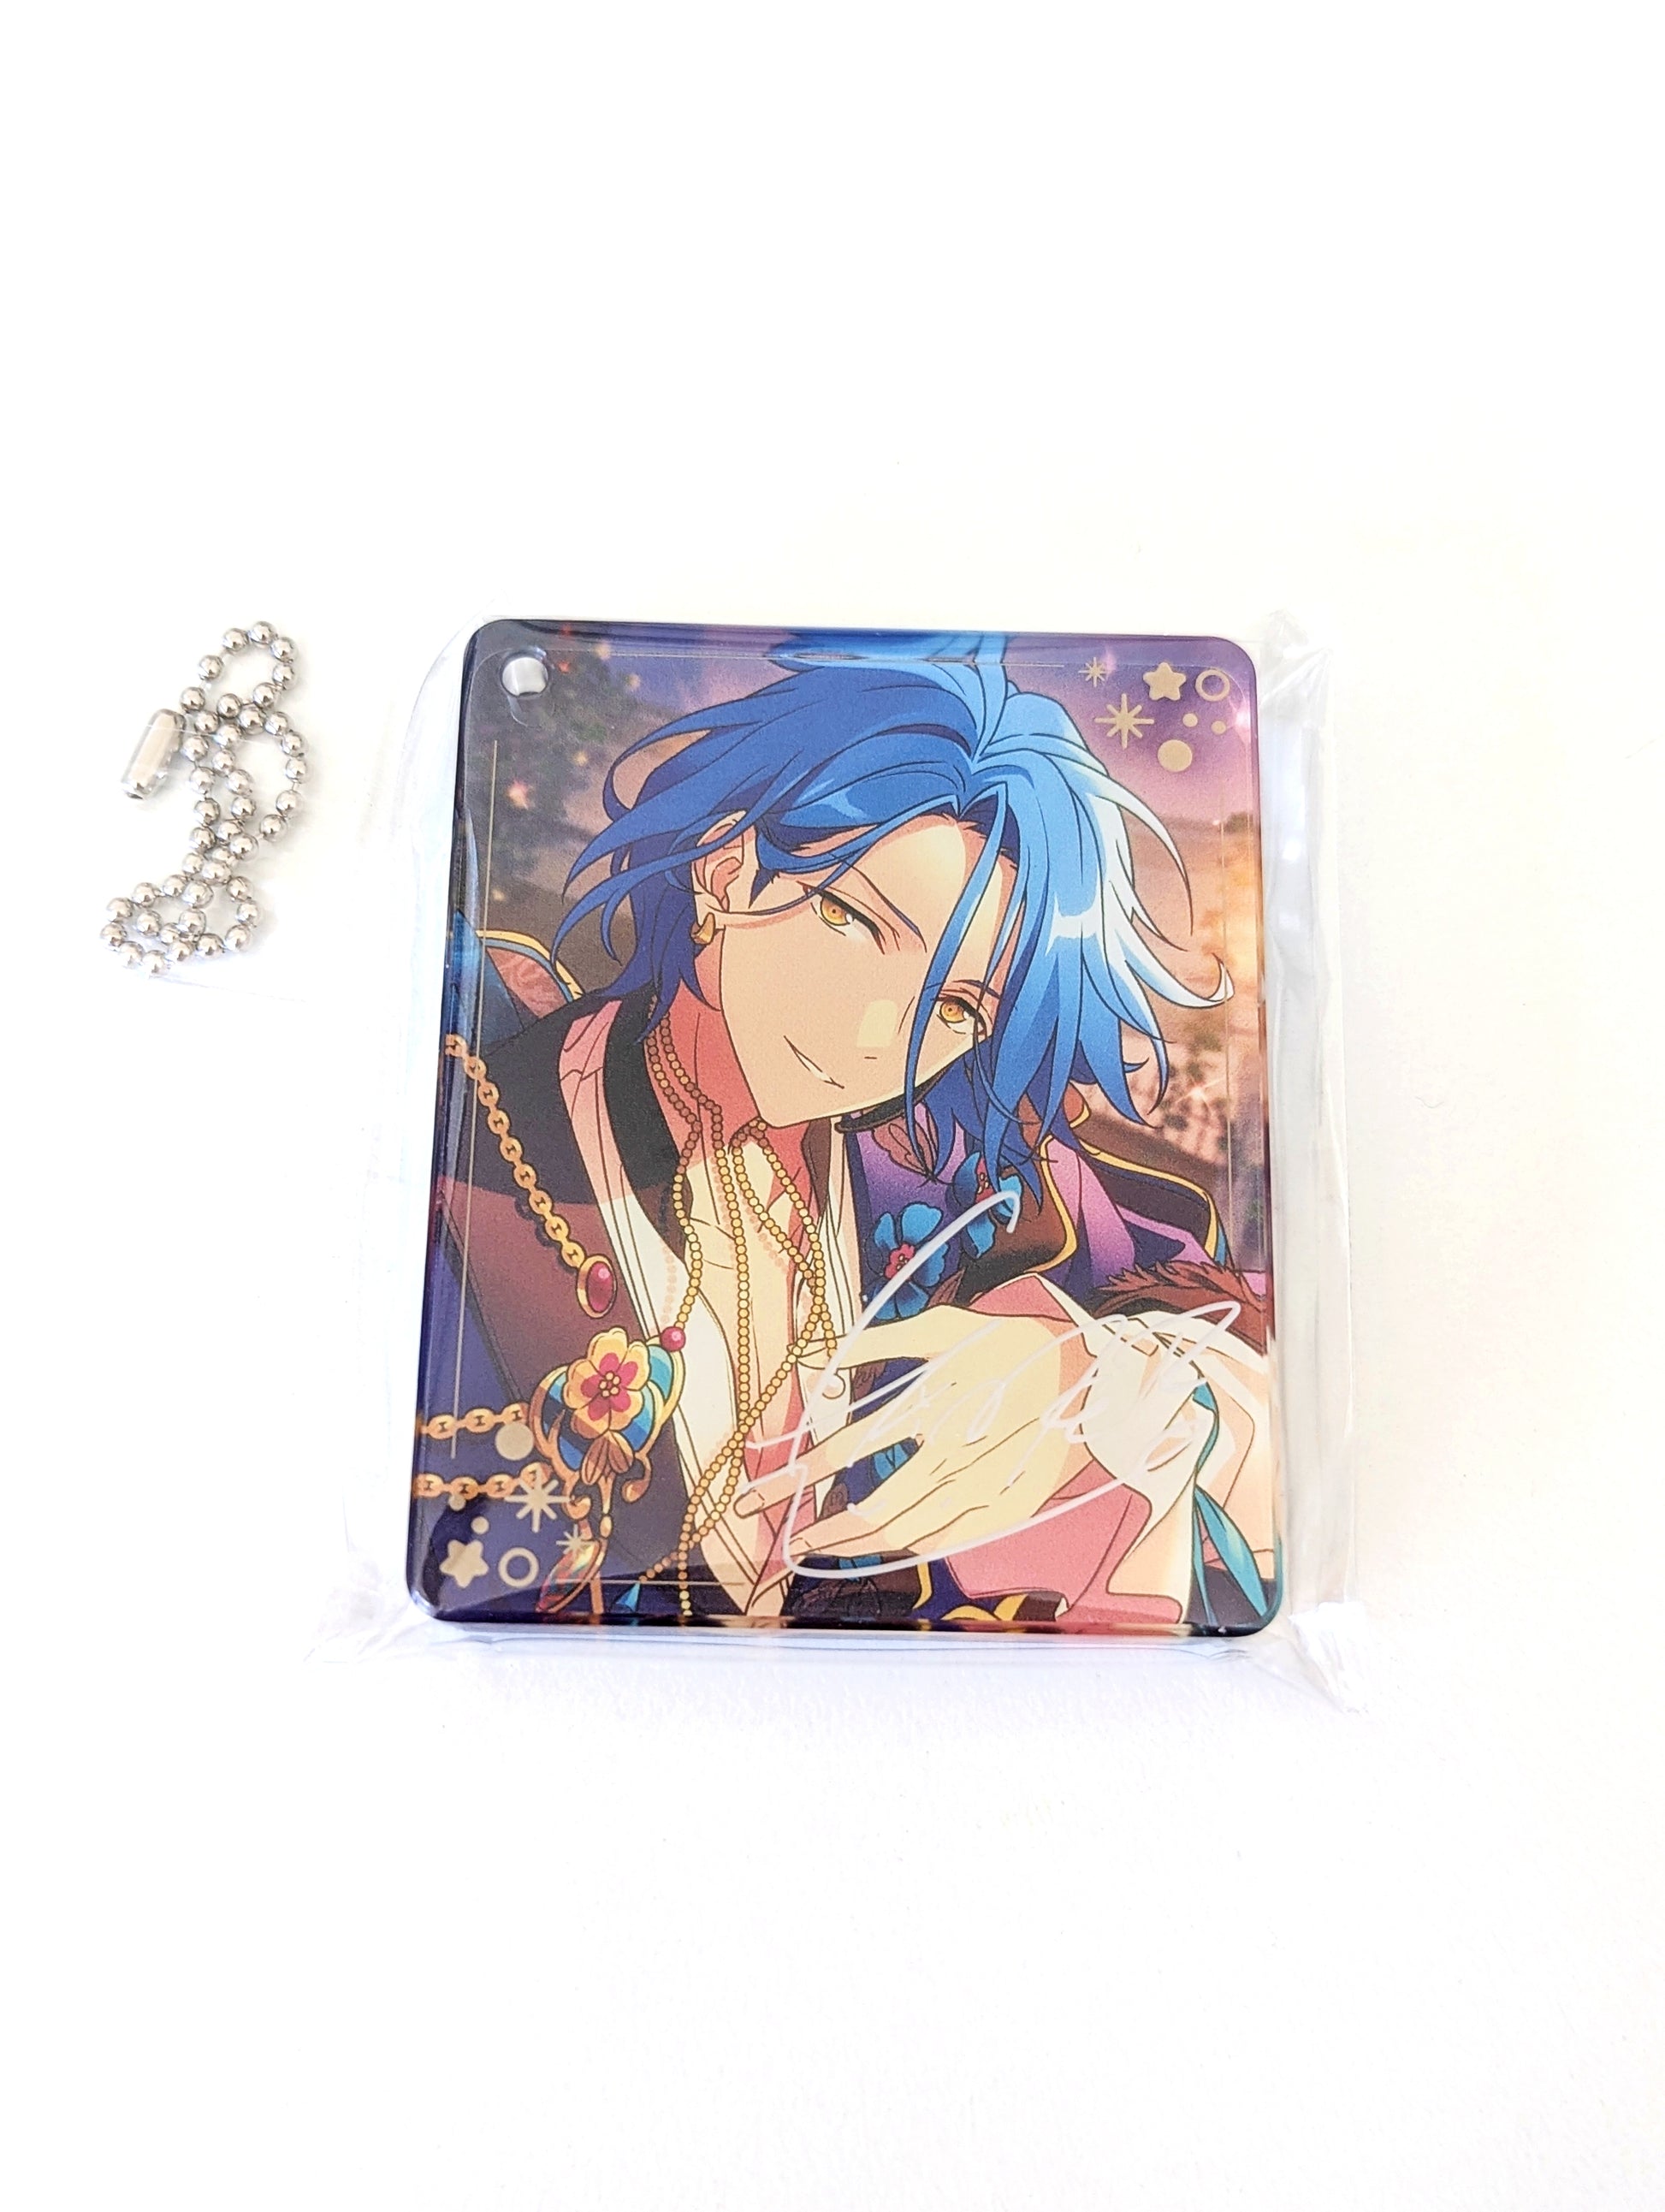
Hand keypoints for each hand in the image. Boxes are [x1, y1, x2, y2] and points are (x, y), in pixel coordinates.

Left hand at [736, 1301, 1093, 1564]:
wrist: (1082, 1372)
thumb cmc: (1002, 1344)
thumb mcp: (941, 1327)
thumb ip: (878, 1339)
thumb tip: (818, 1359)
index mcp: (933, 1405)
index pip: (847, 1450)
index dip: (797, 1476)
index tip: (758, 1495)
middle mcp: (956, 1453)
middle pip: (874, 1511)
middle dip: (819, 1530)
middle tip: (784, 1539)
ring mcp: (985, 1488)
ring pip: (907, 1534)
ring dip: (856, 1545)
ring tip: (818, 1546)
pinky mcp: (1008, 1511)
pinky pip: (945, 1542)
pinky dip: (906, 1546)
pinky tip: (878, 1546)